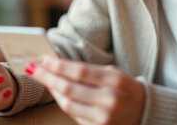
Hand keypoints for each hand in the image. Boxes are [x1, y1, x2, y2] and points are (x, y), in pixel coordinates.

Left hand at [26, 57, 144, 124]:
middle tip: (33, 67)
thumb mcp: (111, 72)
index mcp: (113, 80)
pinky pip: (73, 115)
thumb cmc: (124, 87)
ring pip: (67, 104)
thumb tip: (56, 64)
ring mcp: (103, 116)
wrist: (144, 110)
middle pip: (68, 88)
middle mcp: (108, 99)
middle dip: (46, 76)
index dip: (56, 65)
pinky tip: (56, 92)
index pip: (78, 71)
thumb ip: (86, 70)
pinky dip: (62, 102)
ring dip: (51, 90)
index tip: (41, 59)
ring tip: (43, 78)